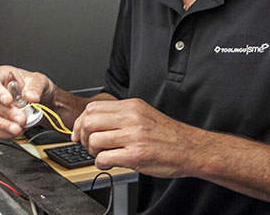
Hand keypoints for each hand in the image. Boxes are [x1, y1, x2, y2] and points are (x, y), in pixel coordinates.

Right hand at [0, 65, 54, 137]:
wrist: (42, 101)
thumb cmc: (35, 86)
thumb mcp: (40, 81)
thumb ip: (35, 87)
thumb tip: (30, 96)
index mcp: (2, 76)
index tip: (8, 101)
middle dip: (8, 113)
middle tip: (22, 118)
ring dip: (4, 125)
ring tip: (19, 128)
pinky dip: (5, 133)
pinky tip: (16, 131)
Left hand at [71, 98, 197, 177]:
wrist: (190, 148)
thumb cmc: (167, 135)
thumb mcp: (144, 114)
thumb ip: (122, 115)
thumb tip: (96, 122)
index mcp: (131, 106)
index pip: (93, 107)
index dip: (81, 121)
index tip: (79, 132)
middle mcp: (131, 118)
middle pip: (90, 121)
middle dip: (83, 136)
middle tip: (89, 145)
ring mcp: (133, 136)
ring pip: (94, 140)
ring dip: (92, 152)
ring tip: (101, 155)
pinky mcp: (136, 155)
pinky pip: (104, 158)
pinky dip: (101, 163)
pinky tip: (109, 163)